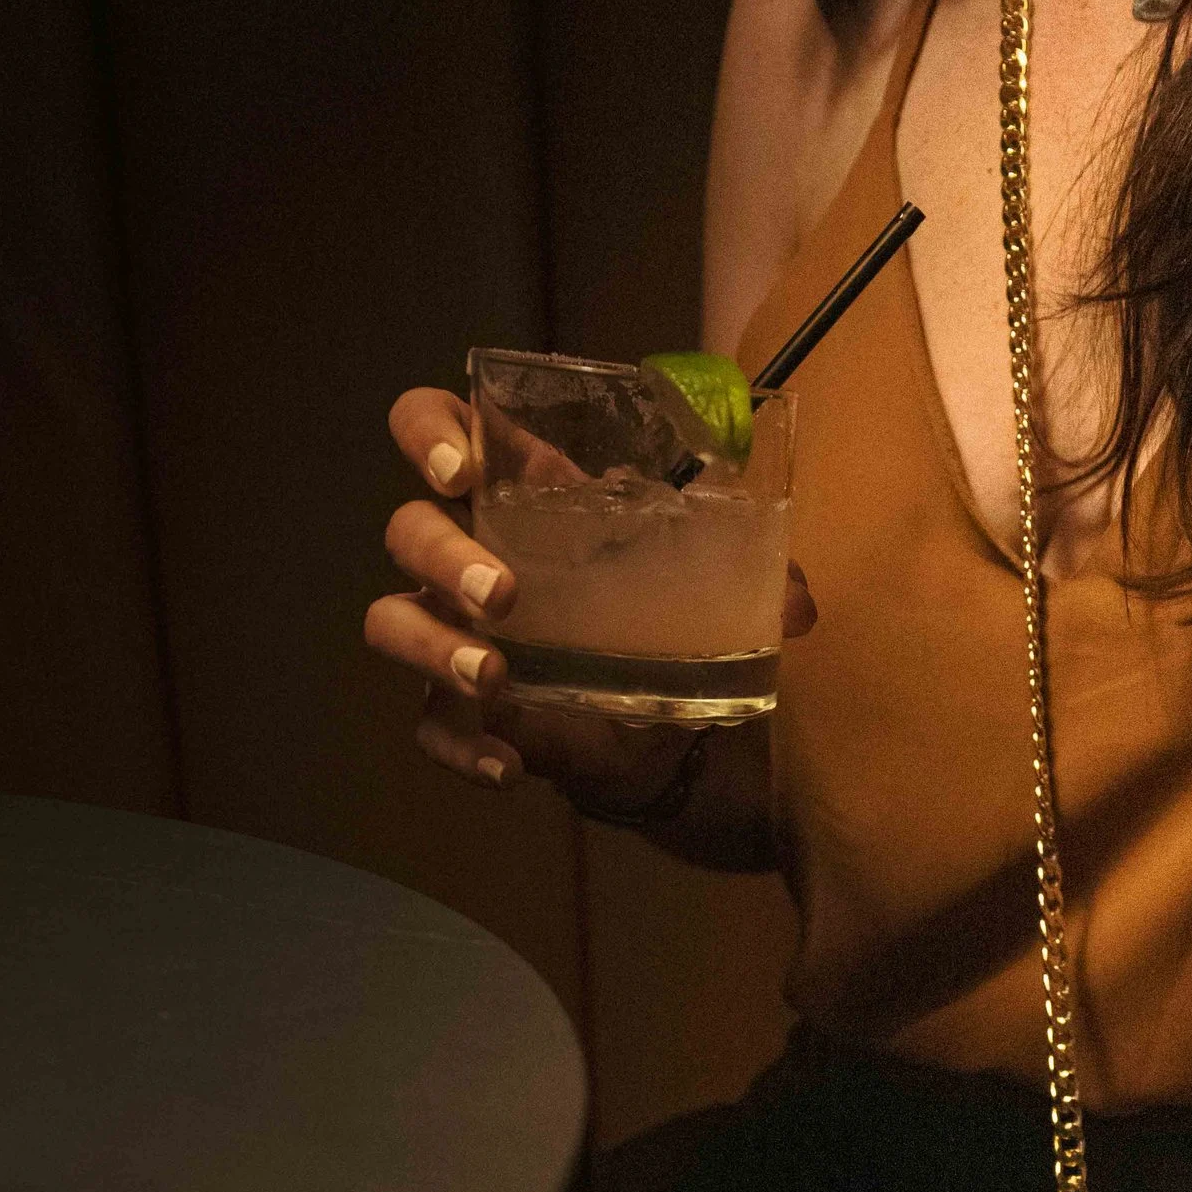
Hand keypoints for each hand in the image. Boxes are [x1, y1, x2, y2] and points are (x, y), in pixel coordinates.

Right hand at [367, 387, 815, 806]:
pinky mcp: (463, 712)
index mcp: (526, 497)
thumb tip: (799, 604)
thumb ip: (764, 581)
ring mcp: (456, 635)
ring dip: (433, 643)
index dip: (431, 433)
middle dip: (443, 555)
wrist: (682, 739)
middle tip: (503, 595)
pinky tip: (508, 763)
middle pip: (407, 528)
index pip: (442, 428)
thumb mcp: (726, 589)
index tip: (460, 469)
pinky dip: (463, 746)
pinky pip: (431, 725)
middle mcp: (473, 556)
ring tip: (495, 673)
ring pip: (391, 620)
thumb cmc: (679, 627)